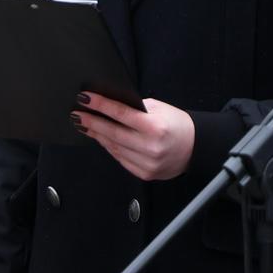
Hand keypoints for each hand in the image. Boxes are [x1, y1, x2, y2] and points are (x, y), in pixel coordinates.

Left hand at [73, 92, 195, 180]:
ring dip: (97, 135)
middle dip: (92, 122)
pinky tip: (101, 139)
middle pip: (113, 133)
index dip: (101, 105)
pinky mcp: (144, 173)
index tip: (85, 99)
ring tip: (85, 125)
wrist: (195, 148)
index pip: (121, 114)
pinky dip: (110, 148)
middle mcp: (150, 147)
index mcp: (155, 127)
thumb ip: (137, 108)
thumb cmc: (178, 124)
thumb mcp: (160, 108)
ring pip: (114, 147)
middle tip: (77, 114)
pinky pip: (121, 159)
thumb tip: (112, 106)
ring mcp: (147, 163)